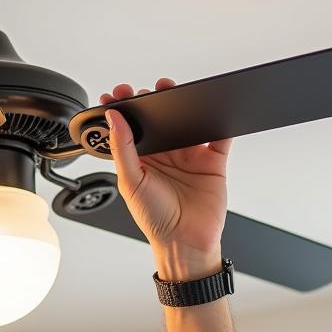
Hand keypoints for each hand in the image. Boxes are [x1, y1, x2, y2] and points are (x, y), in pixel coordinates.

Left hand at [101, 79, 230, 271]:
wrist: (186, 243)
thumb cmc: (155, 221)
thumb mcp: (130, 182)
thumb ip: (122, 149)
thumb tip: (113, 120)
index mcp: (141, 160)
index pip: (131, 128)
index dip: (124, 110)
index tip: (117, 93)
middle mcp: (164, 156)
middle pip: (160, 119)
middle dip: (154, 100)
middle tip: (148, 89)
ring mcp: (189, 156)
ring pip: (187, 121)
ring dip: (183, 104)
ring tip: (174, 90)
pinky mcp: (212, 160)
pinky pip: (218, 135)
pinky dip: (218, 119)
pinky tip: (212, 108)